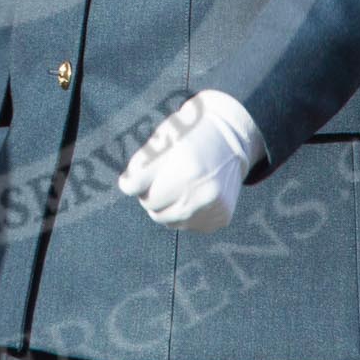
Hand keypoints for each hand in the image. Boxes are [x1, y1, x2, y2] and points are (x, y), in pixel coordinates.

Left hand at [117, 91, 257, 231]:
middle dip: (149, 195)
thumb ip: (141, 162)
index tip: (131, 180)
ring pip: (169, 221)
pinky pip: (189, 225)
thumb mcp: (163, 137)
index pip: (136, 188)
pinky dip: (185, 214)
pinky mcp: (221, 218)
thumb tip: (127, 187)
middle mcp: (200, 190)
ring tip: (176, 187)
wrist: (232, 137)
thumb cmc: (191, 134)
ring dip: (166, 208)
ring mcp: (213, 206)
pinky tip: (193, 194)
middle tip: (158, 181)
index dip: (130, 183)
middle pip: (152, 207)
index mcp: (184, 166)